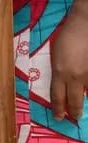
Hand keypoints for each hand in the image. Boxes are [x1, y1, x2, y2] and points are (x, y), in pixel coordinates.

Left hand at [50, 4, 87, 120]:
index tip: (58, 117)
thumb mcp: (56, 54)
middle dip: (74, 112)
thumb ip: (59, 70)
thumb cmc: (68, 35)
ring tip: (83, 109)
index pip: (57, 96)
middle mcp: (76, 77)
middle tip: (74, 118)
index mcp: (60, 72)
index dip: (58, 109)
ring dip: (85, 100)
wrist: (86, 23)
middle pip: (74, 101)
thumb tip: (62, 82)